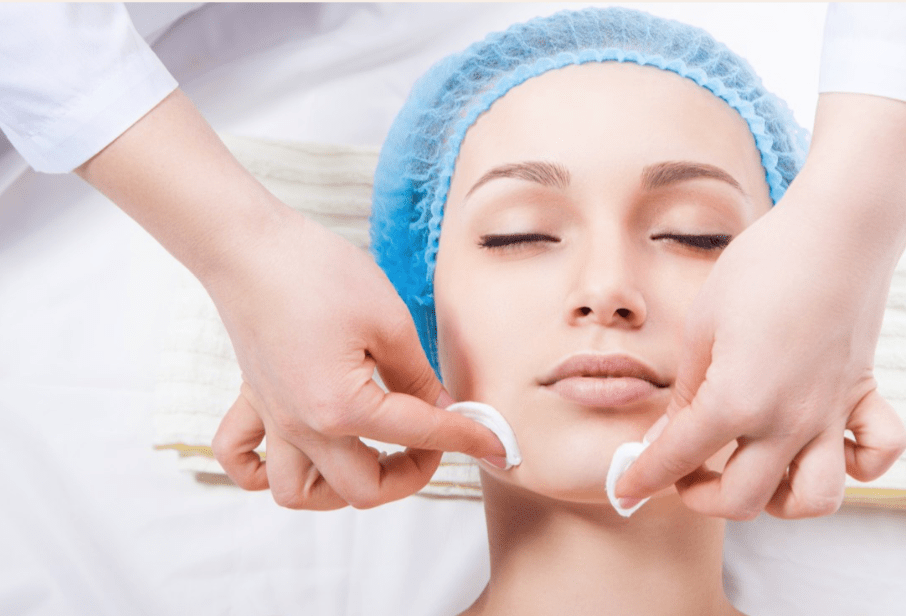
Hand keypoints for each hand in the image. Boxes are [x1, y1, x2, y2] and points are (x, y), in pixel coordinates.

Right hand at [208, 213, 505, 508]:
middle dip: (411, 474)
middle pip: (363, 489)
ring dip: (341, 488)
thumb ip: (418, 376)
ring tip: (372, 455)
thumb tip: (444, 408)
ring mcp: (274, 417)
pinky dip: (265, 470)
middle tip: (435, 442)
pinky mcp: (253, 399)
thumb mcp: (389, 320)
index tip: (495, 442)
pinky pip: (239, 457)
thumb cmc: (317, 271)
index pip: (419, 434)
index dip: (466, 438)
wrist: (249, 243)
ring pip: (299, 493)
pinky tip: (300, 451)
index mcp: (342, 407)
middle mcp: (303, 426)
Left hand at [616, 93, 905, 519]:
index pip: (678, 459)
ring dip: (777, 499)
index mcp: (736, 400)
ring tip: (749, 469)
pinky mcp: (862, 396)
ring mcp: (831, 414)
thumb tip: (662, 434)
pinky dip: (852, 466)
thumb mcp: (701, 327)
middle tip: (683, 470)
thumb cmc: (761, 267)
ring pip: (813, 499)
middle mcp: (787, 421)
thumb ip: (685, 392)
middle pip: (743, 499)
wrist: (834, 229)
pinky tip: (821, 446)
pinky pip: (875, 456)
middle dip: (702, 496)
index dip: (644, 479)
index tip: (624, 488)